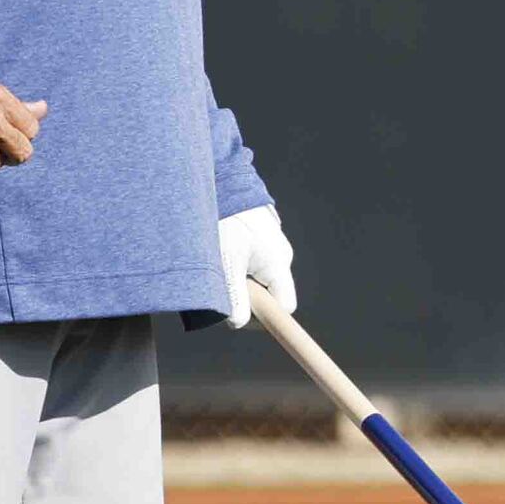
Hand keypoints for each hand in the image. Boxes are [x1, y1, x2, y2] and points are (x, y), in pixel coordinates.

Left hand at [218, 204, 297, 331]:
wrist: (223, 179)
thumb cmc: (226, 218)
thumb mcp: (226, 261)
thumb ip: (234, 296)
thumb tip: (239, 323)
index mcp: (278, 264)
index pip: (284, 306)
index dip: (265, 317)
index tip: (240, 314)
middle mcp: (281, 256)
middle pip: (271, 294)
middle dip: (247, 297)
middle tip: (220, 285)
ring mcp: (273, 246)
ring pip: (260, 278)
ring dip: (241, 279)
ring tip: (220, 263)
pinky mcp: (262, 238)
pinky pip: (255, 263)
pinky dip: (239, 265)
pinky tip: (223, 252)